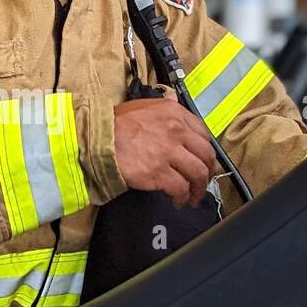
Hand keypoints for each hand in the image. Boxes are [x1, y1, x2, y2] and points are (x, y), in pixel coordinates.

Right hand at [113, 92, 216, 208]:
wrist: (98, 139)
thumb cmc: (116, 124)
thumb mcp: (144, 107)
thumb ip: (165, 109)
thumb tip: (174, 105)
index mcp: (175, 114)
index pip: (203, 134)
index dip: (206, 151)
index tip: (204, 161)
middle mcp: (176, 131)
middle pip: (206, 155)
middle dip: (208, 172)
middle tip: (203, 181)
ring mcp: (169, 152)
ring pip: (198, 173)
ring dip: (198, 188)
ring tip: (193, 197)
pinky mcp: (159, 172)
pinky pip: (180, 188)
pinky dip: (182, 197)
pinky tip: (178, 201)